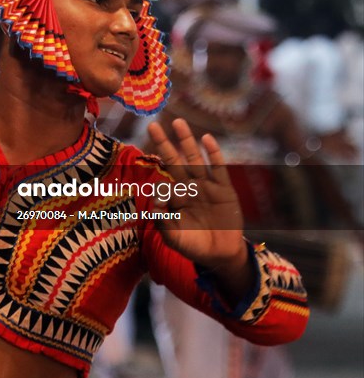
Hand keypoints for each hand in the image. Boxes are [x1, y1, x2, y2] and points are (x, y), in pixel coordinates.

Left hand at [146, 118, 247, 271]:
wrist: (220, 254)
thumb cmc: (193, 245)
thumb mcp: (174, 237)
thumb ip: (163, 221)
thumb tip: (154, 203)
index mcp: (174, 196)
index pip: (162, 181)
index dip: (158, 181)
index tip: (158, 196)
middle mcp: (188, 186)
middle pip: (174, 160)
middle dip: (164, 143)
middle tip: (152, 124)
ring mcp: (206, 185)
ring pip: (194, 158)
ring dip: (187, 140)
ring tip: (178, 123)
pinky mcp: (224, 189)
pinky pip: (218, 168)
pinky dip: (213, 153)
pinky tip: (207, 138)